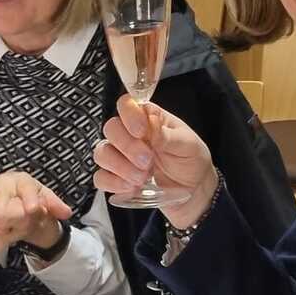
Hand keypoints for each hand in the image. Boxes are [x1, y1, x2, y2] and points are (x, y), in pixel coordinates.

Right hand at [0, 171, 73, 256]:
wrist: (10, 194)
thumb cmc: (28, 195)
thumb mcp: (44, 197)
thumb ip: (54, 205)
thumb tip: (66, 213)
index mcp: (23, 181)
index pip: (27, 188)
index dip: (31, 199)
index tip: (34, 209)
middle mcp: (3, 185)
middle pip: (4, 202)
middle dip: (6, 215)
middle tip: (8, 225)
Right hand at [93, 95, 217, 227]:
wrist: (194, 190)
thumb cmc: (191, 160)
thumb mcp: (187, 145)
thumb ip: (167, 135)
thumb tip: (149, 126)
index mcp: (148, 119)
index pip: (126, 105)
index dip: (129, 115)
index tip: (141, 131)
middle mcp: (130, 134)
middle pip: (110, 129)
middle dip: (127, 147)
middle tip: (148, 161)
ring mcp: (121, 156)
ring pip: (102, 154)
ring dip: (120, 167)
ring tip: (142, 178)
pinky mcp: (116, 177)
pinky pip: (101, 178)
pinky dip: (114, 184)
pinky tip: (132, 188)